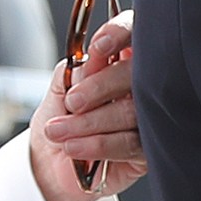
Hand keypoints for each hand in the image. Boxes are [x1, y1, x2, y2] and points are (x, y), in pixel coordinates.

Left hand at [30, 10, 144, 200]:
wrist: (49, 167)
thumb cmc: (59, 121)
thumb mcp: (58, 90)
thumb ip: (74, 71)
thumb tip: (91, 62)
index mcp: (121, 61)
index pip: (134, 33)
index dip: (121, 34)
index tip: (99, 47)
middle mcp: (142, 85)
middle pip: (138, 74)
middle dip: (100, 87)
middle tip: (73, 102)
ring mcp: (151, 117)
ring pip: (133, 112)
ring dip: (90, 123)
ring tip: (59, 132)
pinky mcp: (150, 149)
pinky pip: (131, 143)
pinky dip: (99, 145)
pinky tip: (75, 148)